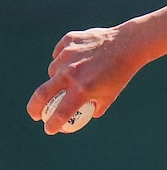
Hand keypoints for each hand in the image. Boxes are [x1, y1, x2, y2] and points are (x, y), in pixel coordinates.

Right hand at [27, 26, 141, 134]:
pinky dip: (62, 60)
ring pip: (52, 71)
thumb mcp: (111, 94)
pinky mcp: (69, 41)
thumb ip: (97, 106)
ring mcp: (67, 56)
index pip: (60, 113)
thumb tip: (86, 115)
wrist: (129, 44)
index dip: (52, 124)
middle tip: (36, 114)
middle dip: (34, 108)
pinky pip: (58, 54)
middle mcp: (71, 73)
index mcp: (82, 89)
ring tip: (71, 77)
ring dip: (56, 79)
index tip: (49, 129)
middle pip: (41, 94)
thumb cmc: (121, 72)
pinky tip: (73, 61)